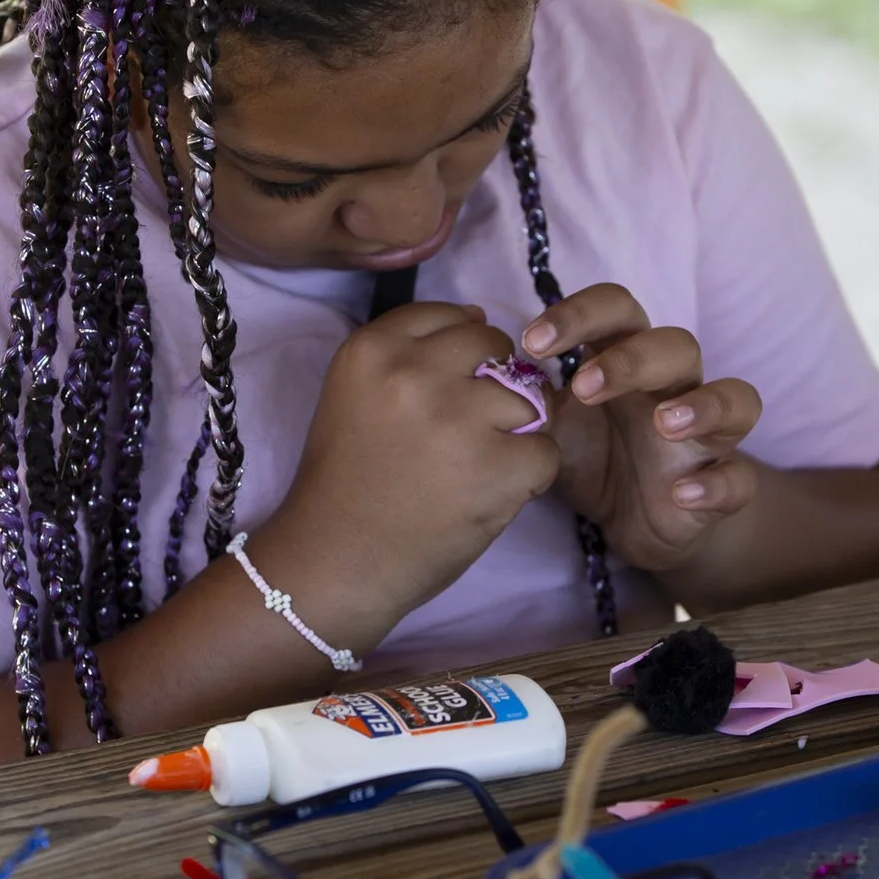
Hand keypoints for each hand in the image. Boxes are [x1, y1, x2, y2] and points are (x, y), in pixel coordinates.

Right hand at [260, 301, 561, 646]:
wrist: (334, 561)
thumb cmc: (346, 483)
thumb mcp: (354, 394)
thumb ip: (407, 353)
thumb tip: (480, 318)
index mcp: (372, 348)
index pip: (447, 316)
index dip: (457, 357)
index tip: (440, 395)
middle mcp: (414, 372)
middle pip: (492, 346)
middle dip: (492, 384)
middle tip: (466, 434)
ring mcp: (458, 418)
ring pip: (529, 397)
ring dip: (515, 431)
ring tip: (478, 466)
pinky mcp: (496, 466)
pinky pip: (545, 451)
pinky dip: (528, 476)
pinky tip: (491, 493)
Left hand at [524, 285, 762, 574]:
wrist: (634, 523)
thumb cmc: (593, 455)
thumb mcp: (553, 425)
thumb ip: (529, 395)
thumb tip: (480, 367)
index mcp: (628, 359)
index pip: (617, 310)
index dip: (579, 314)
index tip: (529, 342)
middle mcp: (675, 387)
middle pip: (677, 345)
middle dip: (632, 359)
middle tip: (583, 387)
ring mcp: (706, 436)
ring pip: (735, 398)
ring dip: (701, 404)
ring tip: (664, 423)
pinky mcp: (723, 485)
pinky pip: (740, 480)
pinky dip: (716, 485)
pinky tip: (683, 494)